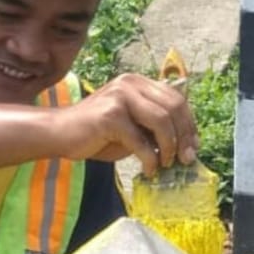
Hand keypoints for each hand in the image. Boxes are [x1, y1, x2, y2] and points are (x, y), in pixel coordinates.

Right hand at [54, 73, 199, 175]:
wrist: (59, 134)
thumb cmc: (98, 134)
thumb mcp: (133, 127)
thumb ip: (155, 129)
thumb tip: (187, 147)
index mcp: (138, 83)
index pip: (176, 99)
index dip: (189, 124)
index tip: (194, 147)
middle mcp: (130, 84)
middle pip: (173, 107)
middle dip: (184, 136)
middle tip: (186, 159)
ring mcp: (120, 97)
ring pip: (161, 121)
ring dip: (169, 147)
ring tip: (165, 164)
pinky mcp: (110, 115)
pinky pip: (140, 140)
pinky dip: (149, 159)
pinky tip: (148, 170)